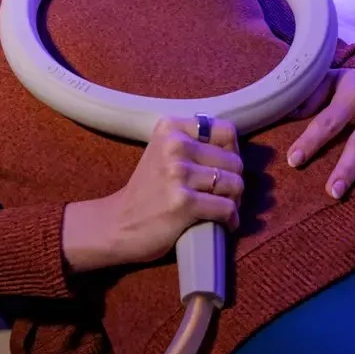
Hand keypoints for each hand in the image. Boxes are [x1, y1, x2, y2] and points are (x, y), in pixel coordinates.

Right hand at [94, 116, 242, 265]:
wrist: (117, 224)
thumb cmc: (147, 192)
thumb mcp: (163, 154)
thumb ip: (193, 145)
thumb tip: (237, 151)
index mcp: (170, 129)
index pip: (226, 131)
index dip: (231, 152)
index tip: (220, 168)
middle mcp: (174, 145)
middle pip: (235, 162)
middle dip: (232, 182)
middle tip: (220, 195)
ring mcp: (178, 173)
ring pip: (235, 185)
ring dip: (233, 202)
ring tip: (218, 209)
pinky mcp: (183, 202)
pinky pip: (227, 208)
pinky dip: (230, 221)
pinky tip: (221, 225)